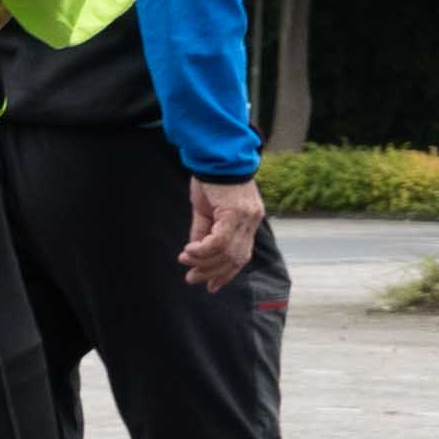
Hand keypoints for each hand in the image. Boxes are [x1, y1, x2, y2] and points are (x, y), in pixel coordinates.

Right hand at [180, 173, 269, 292]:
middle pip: (236, 258)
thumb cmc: (210, 177)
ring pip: (227, 252)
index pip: (242, 255)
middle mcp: (252, 220)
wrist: (214, 151)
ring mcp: (246, 216)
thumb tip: (196, 254)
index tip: (211, 286)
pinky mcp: (235, 212)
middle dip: (212, 272)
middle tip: (192, 278)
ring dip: (204, 262)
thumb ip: (203, 232)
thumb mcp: (206, 209)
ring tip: (186, 262)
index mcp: (249, 219)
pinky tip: (189, 252)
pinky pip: (219, 241)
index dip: (227, 273)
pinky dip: (203, 250)